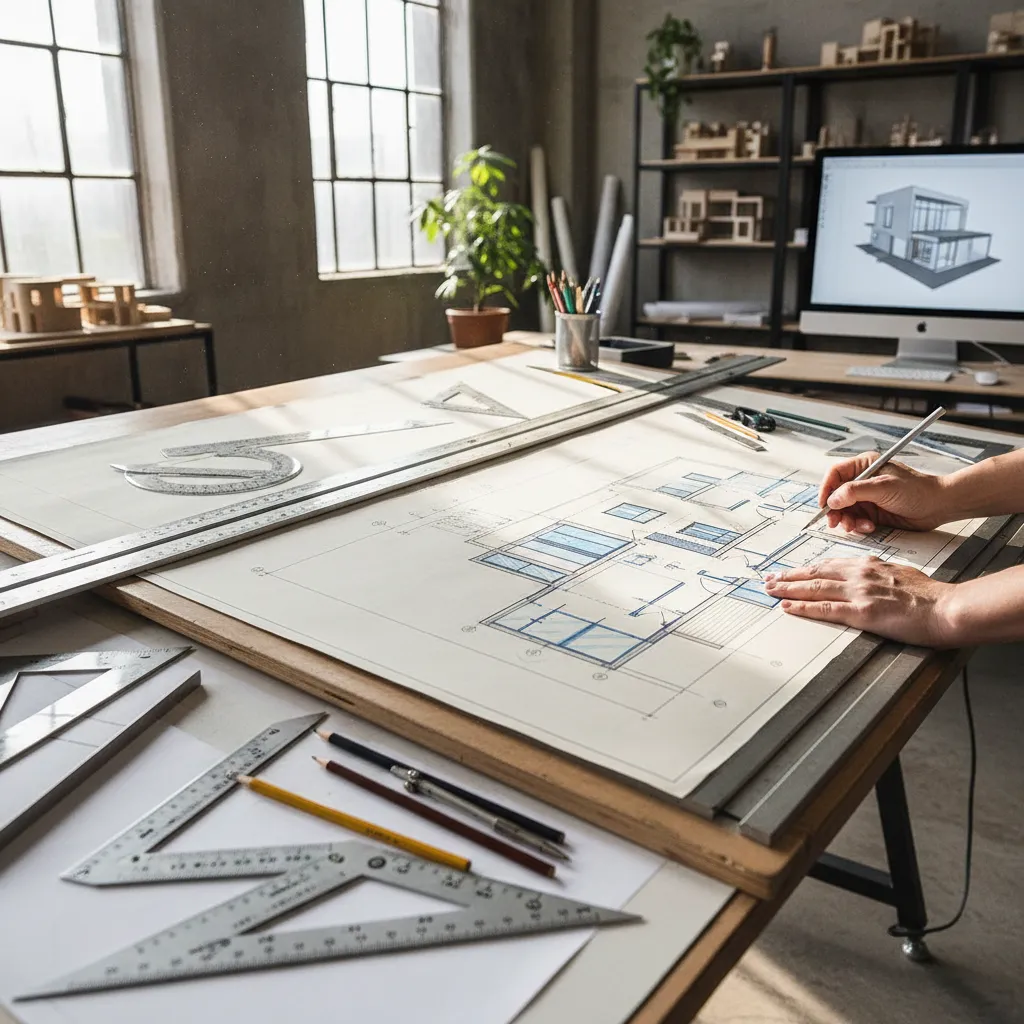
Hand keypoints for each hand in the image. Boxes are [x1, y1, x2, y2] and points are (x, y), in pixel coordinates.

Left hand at [764, 558, 957, 645]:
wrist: (947, 608)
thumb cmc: (930, 595)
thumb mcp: (900, 574)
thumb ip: (879, 574)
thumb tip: (870, 577)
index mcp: (868, 566)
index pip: (829, 565)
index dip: (806, 569)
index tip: (790, 571)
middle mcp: (860, 575)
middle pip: (815, 573)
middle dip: (789, 577)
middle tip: (769, 579)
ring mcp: (859, 593)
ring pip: (814, 588)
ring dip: (788, 589)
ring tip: (770, 590)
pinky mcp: (862, 612)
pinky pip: (825, 609)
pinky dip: (802, 608)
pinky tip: (788, 607)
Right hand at [817, 453, 947, 534]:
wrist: (938, 506)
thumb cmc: (917, 490)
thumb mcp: (883, 487)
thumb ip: (855, 492)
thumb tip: (833, 499)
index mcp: (864, 466)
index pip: (835, 474)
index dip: (826, 489)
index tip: (824, 504)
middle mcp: (863, 481)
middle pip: (836, 495)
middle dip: (835, 510)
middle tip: (835, 521)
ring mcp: (867, 497)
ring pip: (844, 510)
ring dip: (847, 520)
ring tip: (856, 526)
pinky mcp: (873, 512)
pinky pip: (856, 520)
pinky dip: (859, 526)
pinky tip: (870, 527)